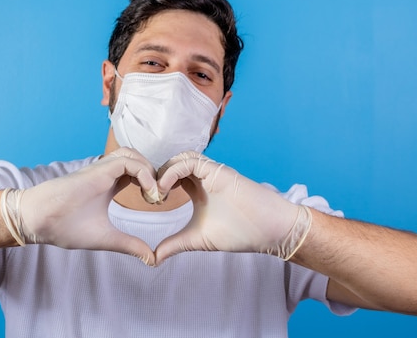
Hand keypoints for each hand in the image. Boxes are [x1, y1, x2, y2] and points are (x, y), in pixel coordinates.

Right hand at [1, 148, 157, 264]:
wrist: (40, 221)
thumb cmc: (65, 227)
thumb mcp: (107, 238)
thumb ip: (129, 244)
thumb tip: (152, 259)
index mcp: (109, 185)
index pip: (137, 173)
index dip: (152, 183)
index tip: (158, 203)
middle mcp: (107, 173)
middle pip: (138, 160)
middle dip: (154, 174)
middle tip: (160, 197)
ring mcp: (102, 169)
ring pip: (133, 155)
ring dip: (149, 170)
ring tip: (154, 194)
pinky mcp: (99, 169)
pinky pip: (128, 161)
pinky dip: (143, 173)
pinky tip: (148, 193)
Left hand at [154, 151, 311, 264]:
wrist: (269, 230)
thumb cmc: (239, 232)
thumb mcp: (198, 239)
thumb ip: (175, 244)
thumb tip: (154, 258)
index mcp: (198, 187)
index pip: (170, 175)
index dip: (156, 183)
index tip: (148, 201)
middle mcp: (203, 175)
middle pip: (172, 163)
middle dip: (156, 175)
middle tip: (148, 196)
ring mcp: (211, 172)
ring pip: (180, 158)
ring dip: (164, 172)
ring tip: (156, 194)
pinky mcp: (218, 171)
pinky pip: (189, 161)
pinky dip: (173, 172)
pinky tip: (165, 190)